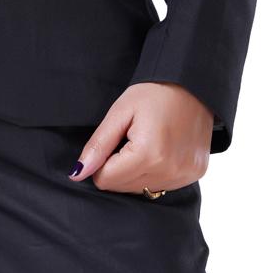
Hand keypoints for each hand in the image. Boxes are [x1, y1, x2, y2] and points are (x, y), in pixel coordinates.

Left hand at [70, 82, 213, 194]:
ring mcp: (184, 175)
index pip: (106, 180)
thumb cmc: (154, 93)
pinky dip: (155, 171)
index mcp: (148, 155)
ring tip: (147, 142)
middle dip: (119, 166)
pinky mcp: (194, 174)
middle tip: (131, 138)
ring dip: (137, 170)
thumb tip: (77, 173)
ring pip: (142, 190)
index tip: (114, 139)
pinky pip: (162, 185)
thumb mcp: (120, 112)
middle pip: (122, 187)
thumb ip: (98, 145)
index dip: (102, 160)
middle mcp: (169, 171)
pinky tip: (161, 149)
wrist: (192, 83)